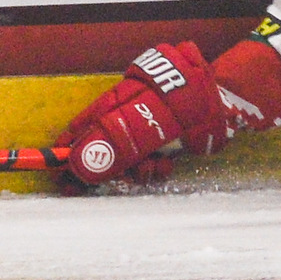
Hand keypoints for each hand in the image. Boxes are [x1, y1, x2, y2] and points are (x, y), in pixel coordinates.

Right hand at [55, 42, 233, 187]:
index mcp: (112, 103)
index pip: (79, 130)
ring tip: (150, 167)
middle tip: (113, 180)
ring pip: (127, 163)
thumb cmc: (178, 99)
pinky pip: (151, 165)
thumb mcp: (140, 115)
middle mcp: (126, 119)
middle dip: (106, 171)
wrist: (219, 101)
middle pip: (102, 152)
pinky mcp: (165, 146)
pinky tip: (164, 166)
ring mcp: (146, 133)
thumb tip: (76, 159)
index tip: (61, 177)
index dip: (67, 154)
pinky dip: (155, 170)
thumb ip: (108, 137)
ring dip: (136, 171)